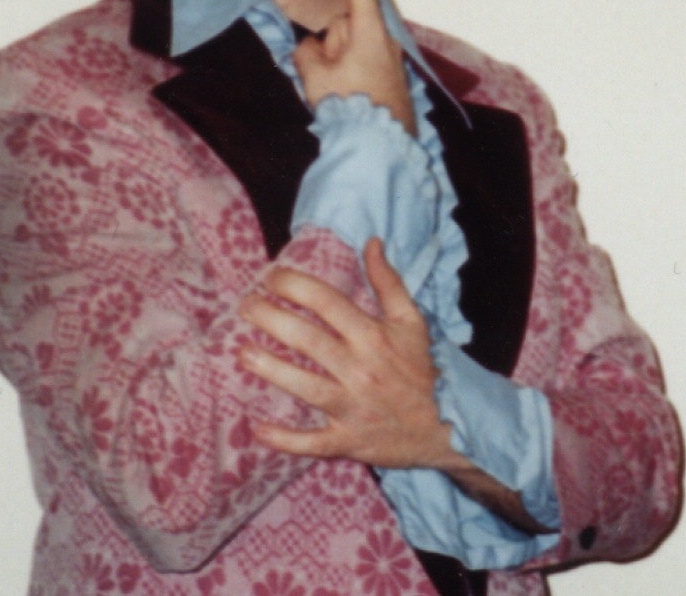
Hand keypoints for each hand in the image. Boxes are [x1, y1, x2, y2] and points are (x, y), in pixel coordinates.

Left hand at [238, 238, 454, 468]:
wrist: (445, 427)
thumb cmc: (420, 370)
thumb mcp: (411, 321)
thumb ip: (388, 281)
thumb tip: (370, 243)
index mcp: (373, 336)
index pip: (326, 302)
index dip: (294, 285)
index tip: (270, 276)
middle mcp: (360, 369)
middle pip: (307, 339)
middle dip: (270, 318)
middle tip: (245, 305)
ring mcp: (352, 407)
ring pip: (304, 387)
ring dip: (269, 369)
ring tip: (240, 352)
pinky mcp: (347, 441)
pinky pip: (311, 442)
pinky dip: (284, 440)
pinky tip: (257, 429)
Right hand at [293, 0, 415, 135]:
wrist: (382, 151)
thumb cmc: (351, 109)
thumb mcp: (314, 76)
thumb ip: (309, 51)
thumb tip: (316, 48)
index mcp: (367, 29)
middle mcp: (383, 38)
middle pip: (342, 22)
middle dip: (329, 42)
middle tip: (329, 78)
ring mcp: (388, 59)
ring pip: (346, 48)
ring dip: (337, 64)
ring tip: (341, 95)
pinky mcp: (389, 78)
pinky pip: (355, 67)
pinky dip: (348, 79)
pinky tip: (351, 103)